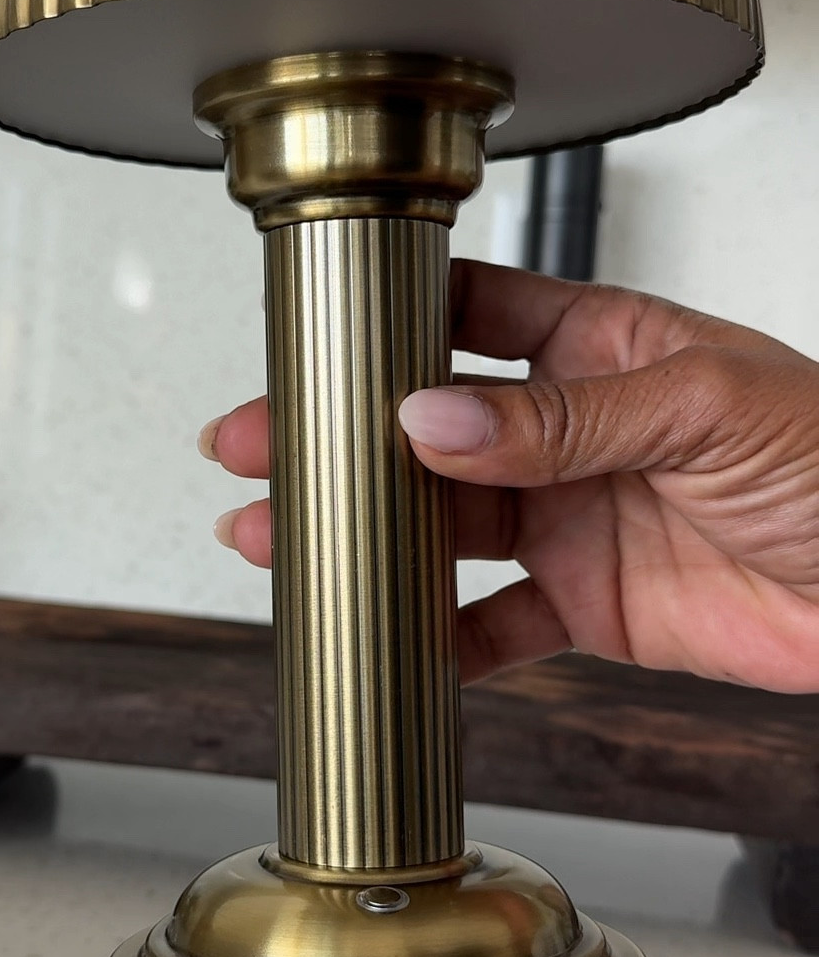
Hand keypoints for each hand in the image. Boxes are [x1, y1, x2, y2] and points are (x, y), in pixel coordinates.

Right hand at [202, 260, 818, 688]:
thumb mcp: (701, 405)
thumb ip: (563, 418)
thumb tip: (432, 421)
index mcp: (602, 345)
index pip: (470, 318)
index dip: (387, 327)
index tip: (311, 342)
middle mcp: (574, 429)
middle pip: (430, 429)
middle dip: (339, 439)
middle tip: (255, 448)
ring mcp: (575, 517)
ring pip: (442, 524)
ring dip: (365, 535)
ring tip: (281, 539)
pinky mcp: (590, 605)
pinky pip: (493, 624)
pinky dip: (437, 638)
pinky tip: (386, 636)